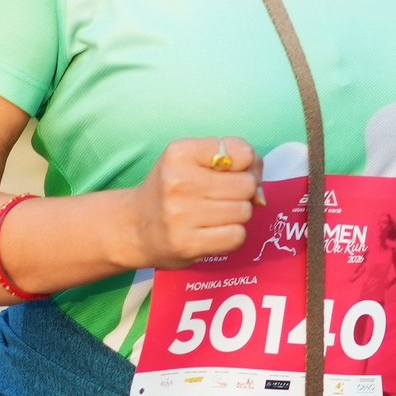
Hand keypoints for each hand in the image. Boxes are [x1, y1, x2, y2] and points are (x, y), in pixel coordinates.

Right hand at [129, 137, 261, 267]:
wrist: (134, 227)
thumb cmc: (172, 190)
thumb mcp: (192, 161)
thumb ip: (235, 163)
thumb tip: (261, 195)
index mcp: (180, 153)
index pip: (242, 152)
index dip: (246, 164)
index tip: (231, 173)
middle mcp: (179, 181)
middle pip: (246, 184)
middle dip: (243, 192)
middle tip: (223, 197)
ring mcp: (182, 215)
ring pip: (244, 211)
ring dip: (237, 214)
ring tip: (215, 214)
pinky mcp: (188, 244)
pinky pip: (237, 236)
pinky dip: (232, 235)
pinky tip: (214, 231)